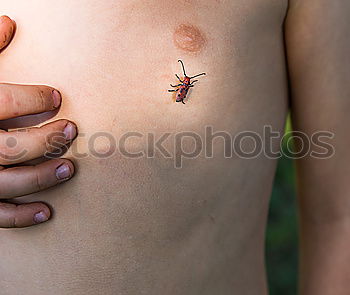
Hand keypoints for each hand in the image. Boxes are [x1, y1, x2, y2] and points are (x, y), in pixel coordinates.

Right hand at [0, 16, 76, 227]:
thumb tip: (8, 24)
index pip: (6, 102)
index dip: (36, 98)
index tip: (57, 96)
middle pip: (13, 147)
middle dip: (46, 139)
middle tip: (71, 129)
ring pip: (8, 182)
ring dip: (42, 177)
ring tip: (70, 167)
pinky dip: (20, 216)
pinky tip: (46, 211)